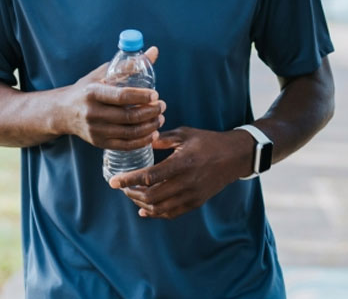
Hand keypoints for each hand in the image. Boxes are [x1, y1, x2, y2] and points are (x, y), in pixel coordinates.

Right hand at [61, 46, 164, 149]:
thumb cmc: (87, 88)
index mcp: (93, 93)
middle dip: (150, 112)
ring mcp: (95, 130)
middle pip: (128, 116)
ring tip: (160, 118)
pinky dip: (142, 141)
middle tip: (162, 106)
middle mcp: (92, 113)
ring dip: (150, 126)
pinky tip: (153, 133)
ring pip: (129, 132)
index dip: (141, 96)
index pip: (121, 96)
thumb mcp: (103, 73)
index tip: (156, 95)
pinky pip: (125, 145)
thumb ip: (129, 64)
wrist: (63, 111)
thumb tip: (154, 51)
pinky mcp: (99, 142)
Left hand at [108, 127, 250, 218]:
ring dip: (141, 204)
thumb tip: (143, 141)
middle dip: (131, 193)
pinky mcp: (196, 202)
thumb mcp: (186, 134)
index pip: (149, 177)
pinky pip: (171, 213)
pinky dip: (155, 213)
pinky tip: (144, 209)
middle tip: (122, 187)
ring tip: (131, 195)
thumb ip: (163, 139)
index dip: (128, 180)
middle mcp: (186, 182)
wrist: (234, 157)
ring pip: (159, 208)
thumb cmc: (208, 141)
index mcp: (182, 163)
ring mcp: (192, 195)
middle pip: (151, 196)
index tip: (112, 182)